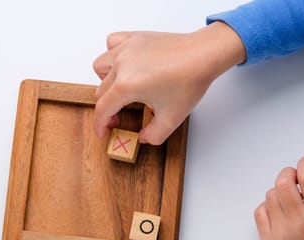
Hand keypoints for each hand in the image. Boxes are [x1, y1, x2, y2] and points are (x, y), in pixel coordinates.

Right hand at [92, 22, 244, 144]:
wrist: (204, 54)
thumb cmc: (189, 80)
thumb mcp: (171, 119)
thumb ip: (153, 136)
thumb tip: (143, 137)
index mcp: (126, 86)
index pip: (102, 109)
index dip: (100, 125)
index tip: (103, 132)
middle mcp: (122, 65)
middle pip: (101, 91)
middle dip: (107, 108)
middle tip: (120, 116)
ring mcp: (126, 49)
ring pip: (101, 67)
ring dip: (105, 82)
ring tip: (119, 89)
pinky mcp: (135, 38)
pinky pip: (112, 44)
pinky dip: (112, 56)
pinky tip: (123, 65)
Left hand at [254, 156, 303, 239]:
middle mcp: (298, 221)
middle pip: (283, 183)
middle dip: (288, 174)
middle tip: (293, 176)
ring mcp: (280, 230)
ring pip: (270, 195)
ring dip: (279, 191)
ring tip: (289, 199)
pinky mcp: (267, 238)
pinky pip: (260, 210)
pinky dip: (268, 205)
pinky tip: (278, 210)